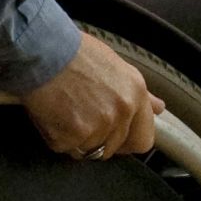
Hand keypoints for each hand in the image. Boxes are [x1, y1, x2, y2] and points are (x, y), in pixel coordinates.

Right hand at [21, 38, 163, 159]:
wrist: (41, 50)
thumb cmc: (74, 52)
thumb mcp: (115, 65)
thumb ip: (139, 94)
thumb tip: (158, 108)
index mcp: (134, 95)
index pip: (143, 139)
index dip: (127, 141)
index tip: (116, 136)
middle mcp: (120, 114)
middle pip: (113, 148)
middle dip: (99, 139)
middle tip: (82, 119)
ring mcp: (96, 128)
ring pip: (88, 150)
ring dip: (76, 138)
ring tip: (65, 112)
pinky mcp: (70, 137)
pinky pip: (65, 148)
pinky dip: (56, 136)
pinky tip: (52, 114)